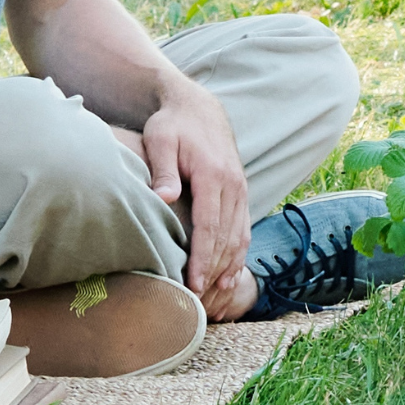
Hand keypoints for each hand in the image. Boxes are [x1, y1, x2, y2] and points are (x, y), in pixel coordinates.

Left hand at [135, 77, 252, 316]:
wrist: (198, 107)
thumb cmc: (172, 126)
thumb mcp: (160, 140)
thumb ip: (163, 170)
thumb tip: (164, 198)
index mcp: (214, 175)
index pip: (209, 226)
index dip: (201, 257)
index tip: (192, 282)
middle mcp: (233, 184)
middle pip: (226, 236)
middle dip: (214, 269)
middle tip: (198, 296)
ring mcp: (240, 188)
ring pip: (239, 234)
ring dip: (230, 265)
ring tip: (217, 292)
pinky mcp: (240, 191)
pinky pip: (243, 226)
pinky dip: (238, 251)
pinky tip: (230, 272)